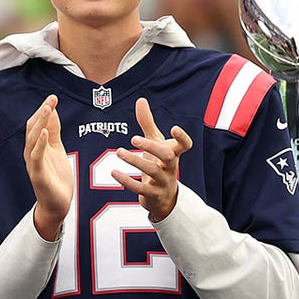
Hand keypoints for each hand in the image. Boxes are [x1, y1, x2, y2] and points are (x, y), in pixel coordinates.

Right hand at [24, 95, 72, 239]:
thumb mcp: (56, 150)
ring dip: (40, 124)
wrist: (56, 204)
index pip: (36, 124)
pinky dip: (39, 144)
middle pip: (32, 129)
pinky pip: (36, 157)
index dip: (44, 111)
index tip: (53, 97)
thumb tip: (51, 110)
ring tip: (47, 109)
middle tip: (51, 99)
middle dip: (41, 113)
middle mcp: (32, 153)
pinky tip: (44, 133)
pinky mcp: (38, 175)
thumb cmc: (56, 177)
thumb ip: (53, 132)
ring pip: (33, 140)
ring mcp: (34, 164)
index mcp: (36, 147)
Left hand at [111, 98, 193, 222]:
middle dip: (151, 147)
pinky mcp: (152, 195)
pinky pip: (140, 188)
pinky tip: (114, 172)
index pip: (185, 145)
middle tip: (133, 138)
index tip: (174, 128)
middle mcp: (171, 167)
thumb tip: (141, 100)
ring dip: (134, 161)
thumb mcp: (154, 143)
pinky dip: (126, 180)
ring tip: (119, 151)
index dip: (182, 137)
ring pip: (152, 171)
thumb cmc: (159, 164)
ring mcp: (163, 182)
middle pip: (167, 156)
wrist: (163, 198)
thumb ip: (147, 123)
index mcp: (173, 154)